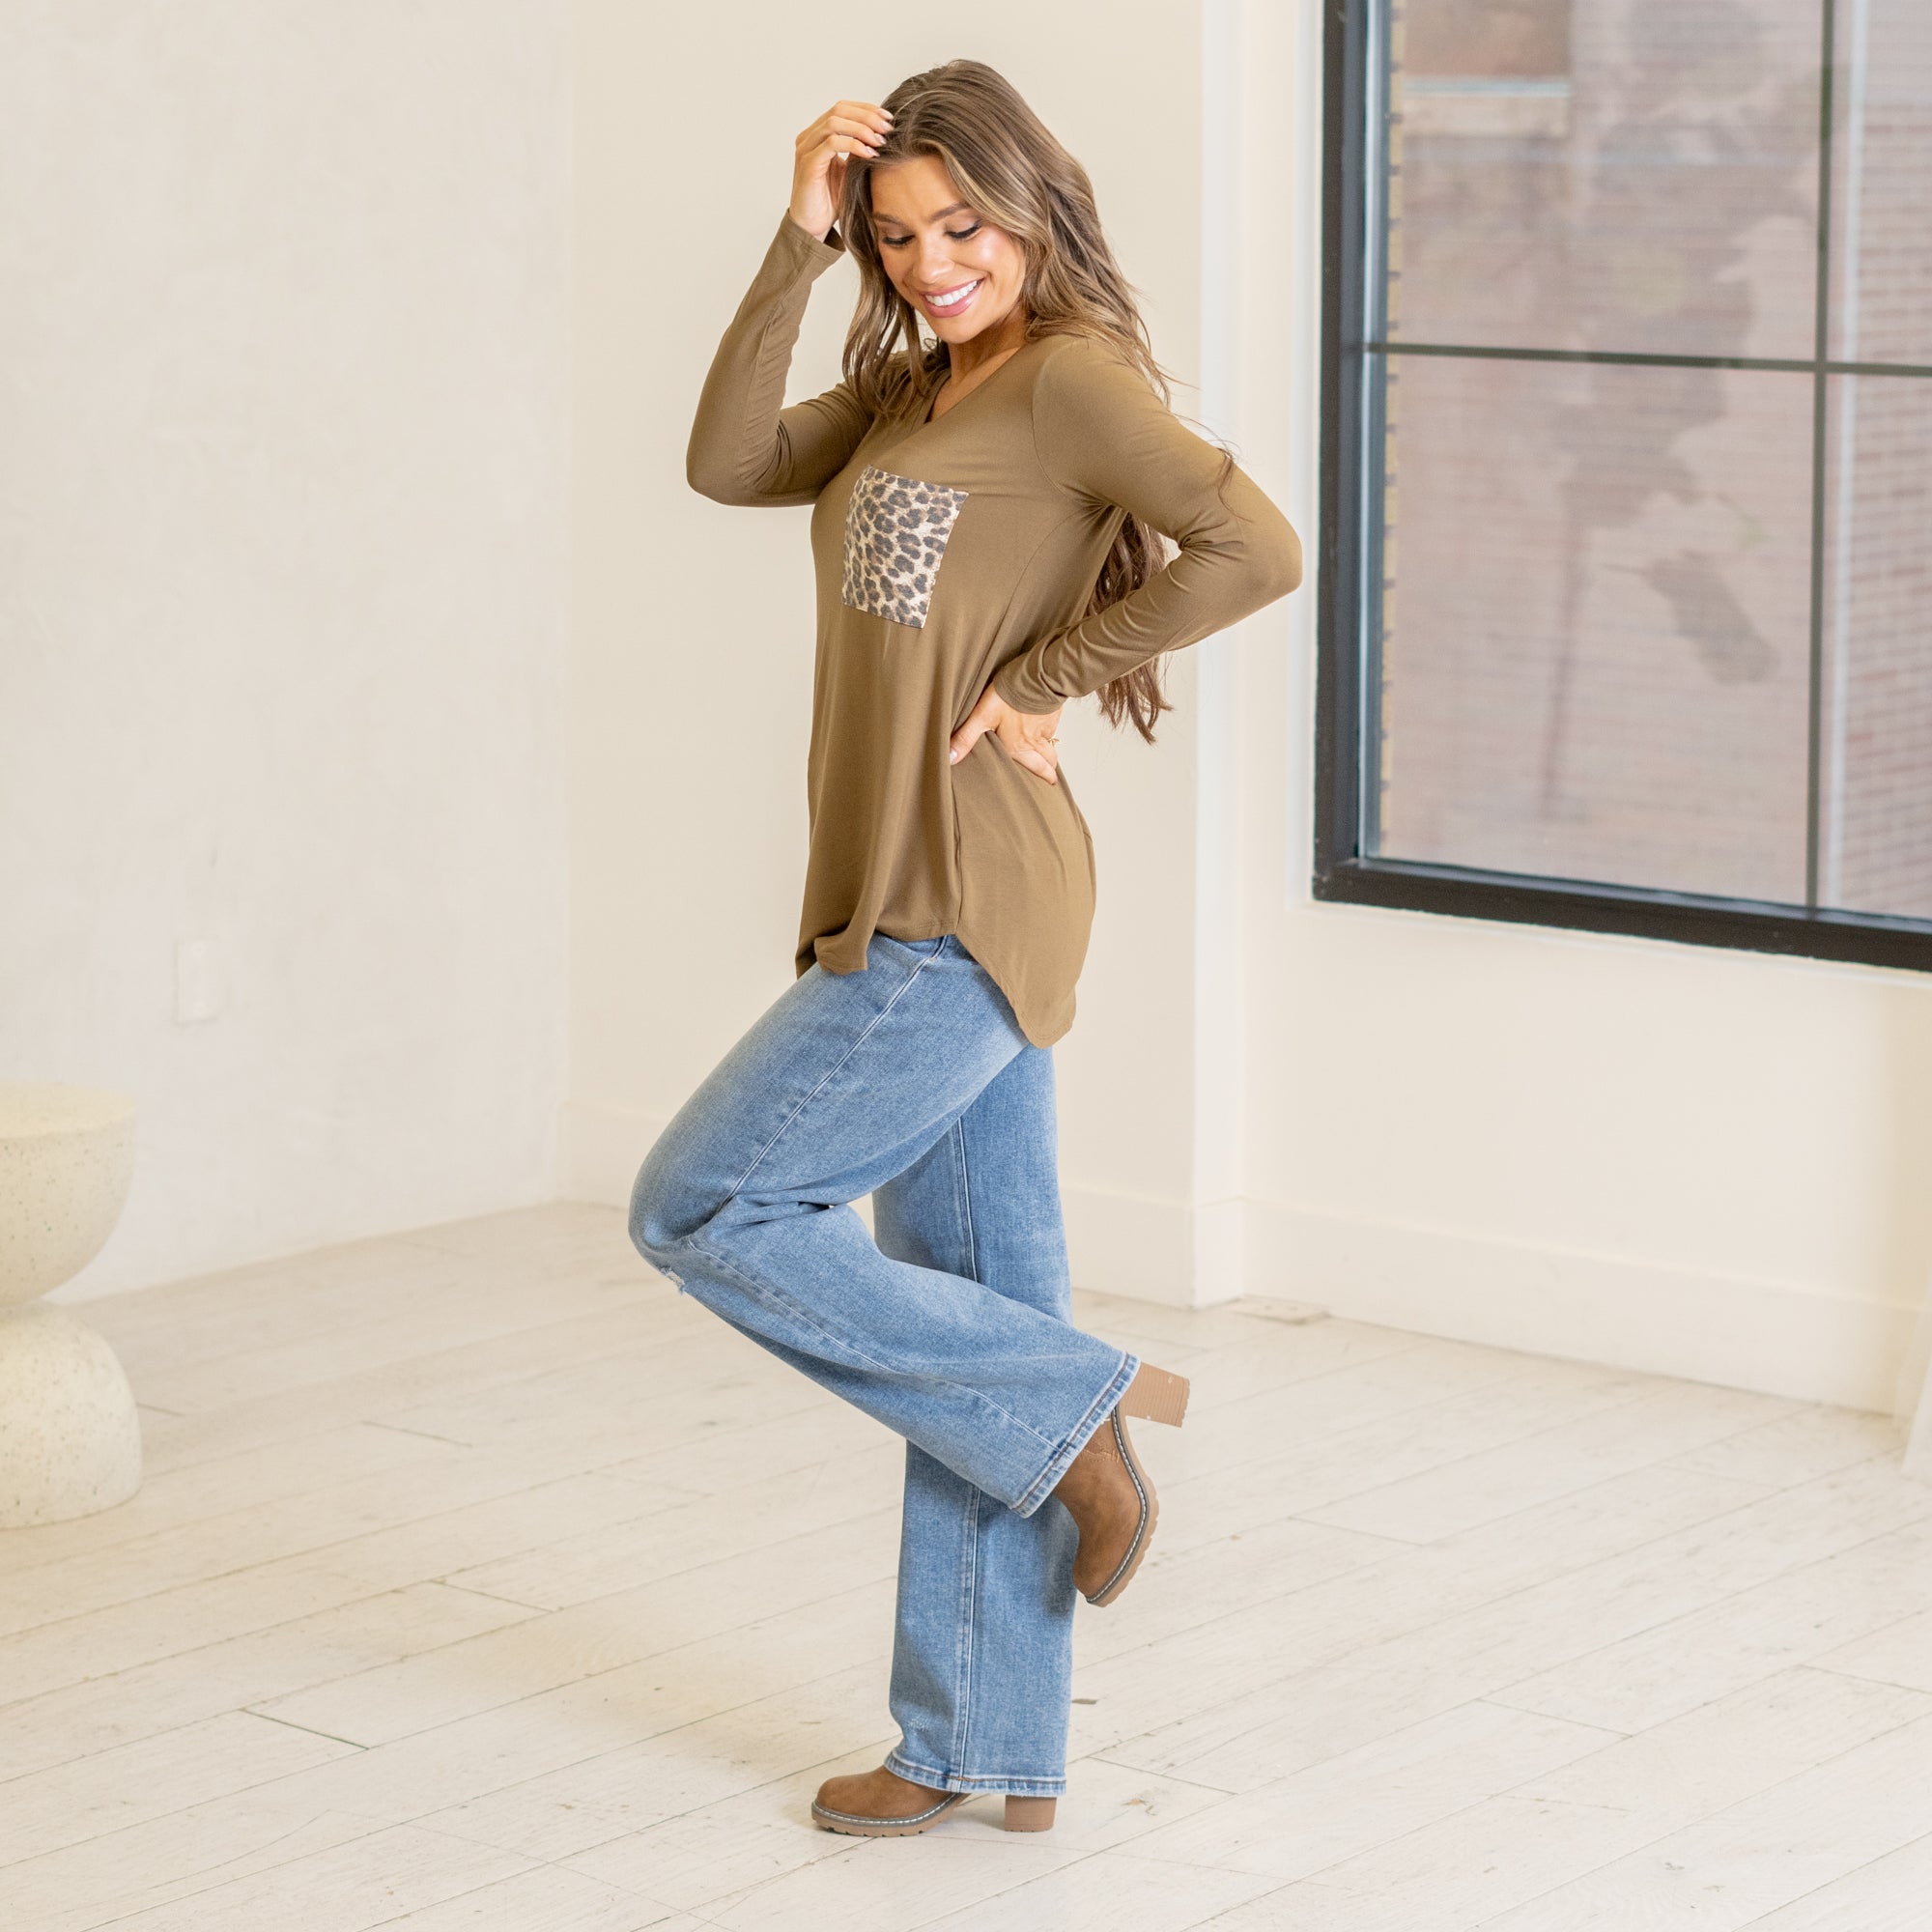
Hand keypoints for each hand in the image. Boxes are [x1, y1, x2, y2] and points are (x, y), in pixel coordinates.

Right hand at [789, 99, 894, 242]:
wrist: (812, 228)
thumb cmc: (830, 202)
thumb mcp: (849, 171)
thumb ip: (857, 151)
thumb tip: (879, 135)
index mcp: (817, 135)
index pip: (841, 109)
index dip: (866, 109)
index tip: (888, 119)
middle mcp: (808, 138)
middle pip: (839, 110)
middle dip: (867, 116)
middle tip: (888, 128)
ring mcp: (806, 149)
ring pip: (834, 122)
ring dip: (862, 128)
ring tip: (880, 141)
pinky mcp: (808, 164)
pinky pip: (832, 143)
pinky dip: (853, 144)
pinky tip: (869, 154)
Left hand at [949, 683, 1062, 784]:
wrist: (1038, 676)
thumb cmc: (1010, 696)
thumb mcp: (982, 716)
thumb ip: (966, 738)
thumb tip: (951, 758)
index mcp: (1019, 747)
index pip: (1037, 768)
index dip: (1044, 777)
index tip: (1050, 785)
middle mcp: (1035, 741)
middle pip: (1049, 760)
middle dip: (1050, 770)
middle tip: (1051, 776)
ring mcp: (1046, 726)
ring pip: (1051, 743)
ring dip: (1050, 749)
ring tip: (1047, 753)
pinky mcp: (1053, 711)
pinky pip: (1053, 725)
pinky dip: (1049, 728)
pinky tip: (1041, 722)